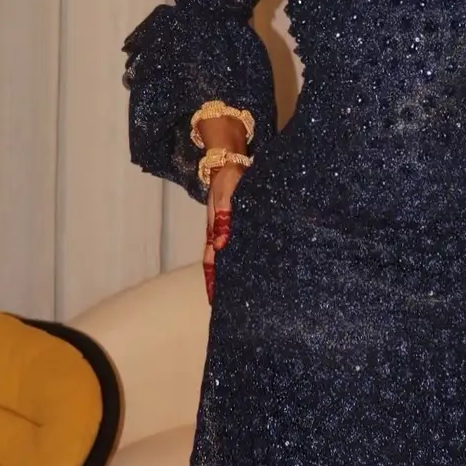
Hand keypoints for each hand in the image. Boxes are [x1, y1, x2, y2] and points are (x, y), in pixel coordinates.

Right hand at [203, 162, 244, 303]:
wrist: (231, 160)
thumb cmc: (227, 178)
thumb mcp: (224, 195)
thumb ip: (223, 216)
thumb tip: (221, 244)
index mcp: (215, 230)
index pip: (211, 260)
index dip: (212, 280)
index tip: (214, 300)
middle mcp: (221, 233)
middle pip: (219, 264)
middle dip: (222, 283)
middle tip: (229, 305)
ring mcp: (230, 229)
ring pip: (230, 256)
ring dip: (233, 272)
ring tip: (242, 292)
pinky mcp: (240, 222)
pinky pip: (240, 244)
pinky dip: (243, 258)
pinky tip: (254, 267)